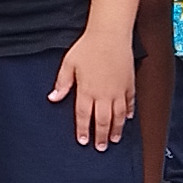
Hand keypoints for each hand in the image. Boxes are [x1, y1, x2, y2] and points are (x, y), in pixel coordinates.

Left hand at [53, 33, 133, 147]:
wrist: (110, 34)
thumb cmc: (87, 47)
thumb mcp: (68, 64)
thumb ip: (62, 83)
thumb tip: (52, 98)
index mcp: (87, 91)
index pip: (84, 116)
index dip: (83, 130)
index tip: (83, 142)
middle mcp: (103, 94)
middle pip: (102, 121)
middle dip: (101, 136)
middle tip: (101, 147)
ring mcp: (118, 90)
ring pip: (118, 116)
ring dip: (117, 129)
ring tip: (115, 139)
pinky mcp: (129, 84)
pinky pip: (130, 102)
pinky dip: (128, 112)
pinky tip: (127, 118)